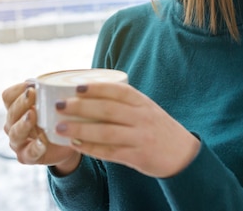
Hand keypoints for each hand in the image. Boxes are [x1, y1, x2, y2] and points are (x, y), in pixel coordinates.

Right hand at [2, 81, 80, 172]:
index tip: (32, 84)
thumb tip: (58, 77)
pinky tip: (43, 141)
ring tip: (33, 115)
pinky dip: (36, 147)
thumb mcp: (54, 101)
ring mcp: (18, 142)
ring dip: (23, 123)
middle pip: (11, 113)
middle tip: (32, 94)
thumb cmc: (57, 117)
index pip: (8, 96)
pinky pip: (28, 152)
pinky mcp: (27, 157)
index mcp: (16, 108)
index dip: (17, 90)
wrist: (66, 142)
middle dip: (21, 103)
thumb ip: (51, 90)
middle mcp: (13, 124)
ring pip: (15, 133)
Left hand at [53, 82, 199, 177]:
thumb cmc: (157, 128)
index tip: (76, 86)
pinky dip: (90, 148)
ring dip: (80, 129)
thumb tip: (91, 91)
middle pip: (107, 110)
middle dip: (81, 107)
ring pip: (106, 132)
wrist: (182, 154)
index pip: (118, 90)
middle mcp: (142, 118)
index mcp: (143, 102)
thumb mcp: (146, 108)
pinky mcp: (137, 156)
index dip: (96, 87)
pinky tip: (75, 145)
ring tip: (60, 127)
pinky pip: (110, 152)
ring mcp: (140, 138)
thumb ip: (125, 102)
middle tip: (60, 105)